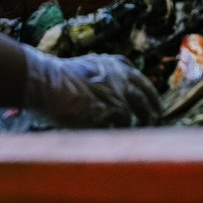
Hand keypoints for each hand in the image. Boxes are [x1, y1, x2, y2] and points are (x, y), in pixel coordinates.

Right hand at [22, 48, 159, 127]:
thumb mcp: (82, 70)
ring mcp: (117, 93)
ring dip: (144, 121)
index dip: (145, 88)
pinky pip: (125, 125)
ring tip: (144, 130)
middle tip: (157, 115)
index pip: (135, 75)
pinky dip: (124, 132)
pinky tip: (122, 138)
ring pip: (140, 110)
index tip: (149, 97)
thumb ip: (98, 78)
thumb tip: (103, 93)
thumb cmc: (54, 78)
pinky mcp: (112, 111)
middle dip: (153, 105)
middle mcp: (119, 76)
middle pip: (144, 93)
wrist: (45, 81)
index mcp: (110, 64)